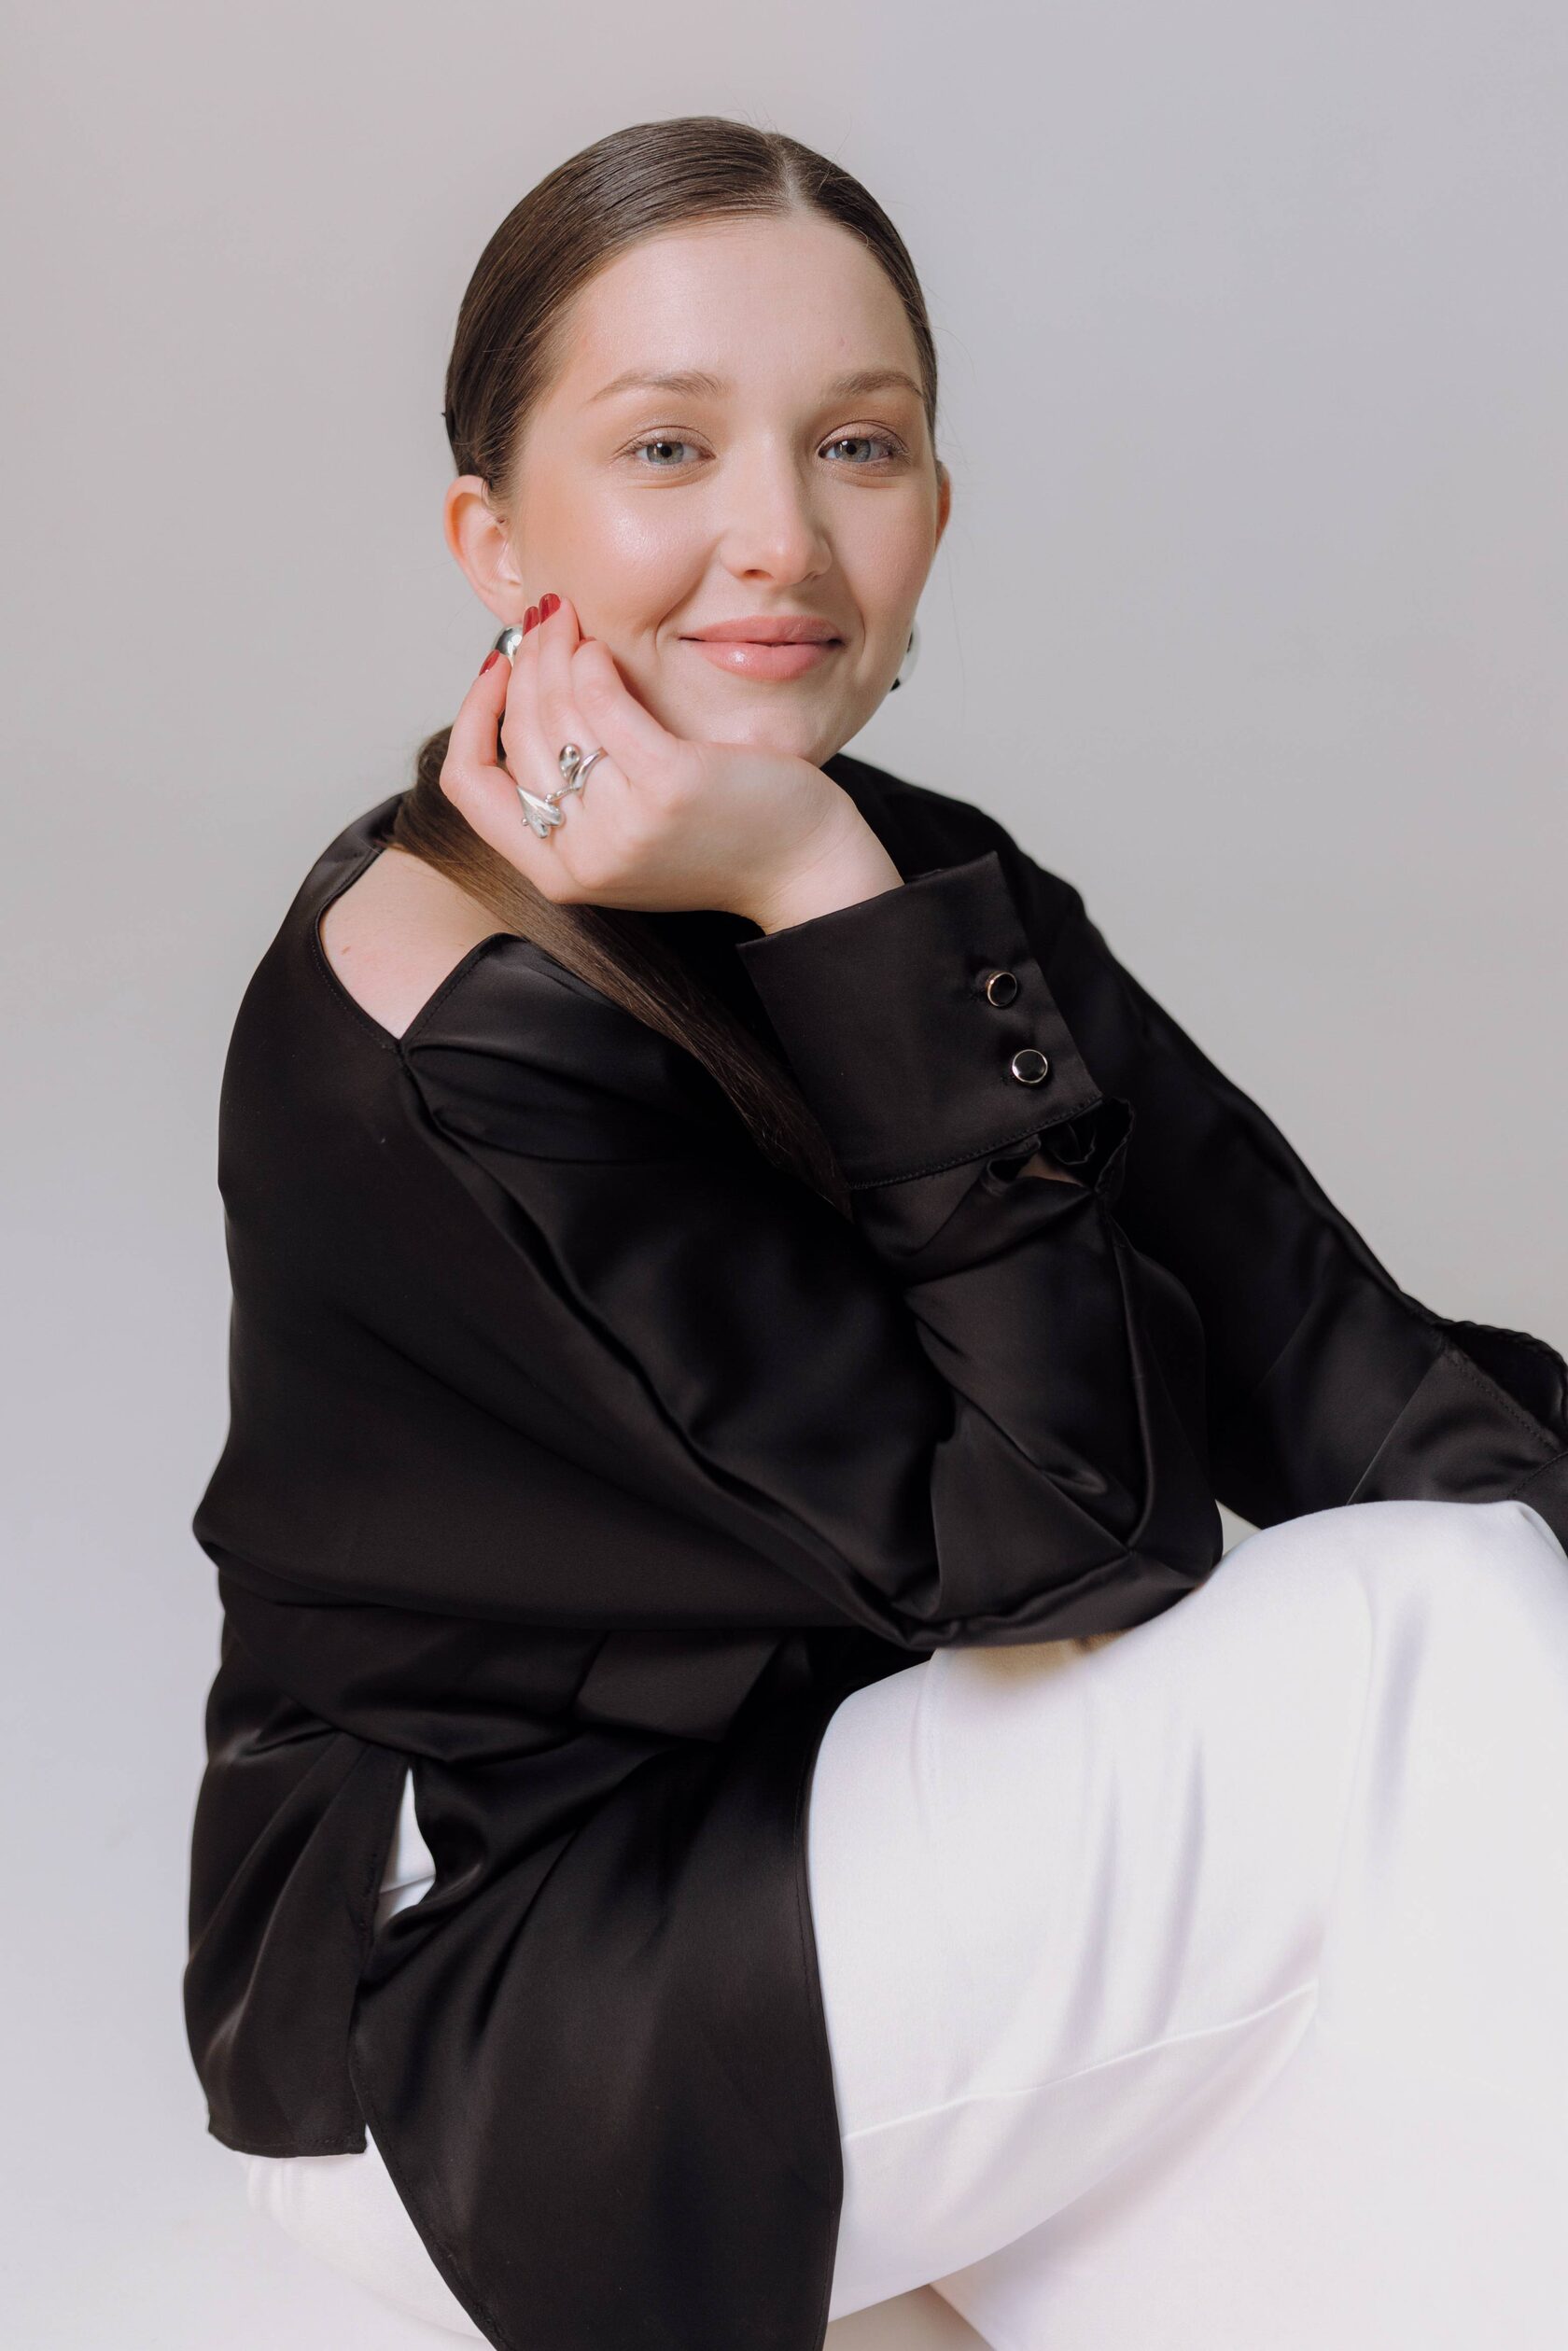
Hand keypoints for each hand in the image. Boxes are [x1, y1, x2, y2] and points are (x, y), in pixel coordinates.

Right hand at [439, 592, 901, 931]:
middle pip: (515, 736)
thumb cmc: (717, 839)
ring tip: (567, 618)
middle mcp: (580, 859)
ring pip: (555, 713)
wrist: (801, 869)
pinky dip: (592, 663)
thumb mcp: (625, 834)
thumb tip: (522, 699)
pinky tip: (601, 647)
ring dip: (553, 650)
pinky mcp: (666, 786)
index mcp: (558, 874)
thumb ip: (570, 794)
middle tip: (542, 621)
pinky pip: (603, 703)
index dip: (470, 720)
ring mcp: (622, 826)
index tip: (495, 675)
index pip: (467, 788)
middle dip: (522, 665)